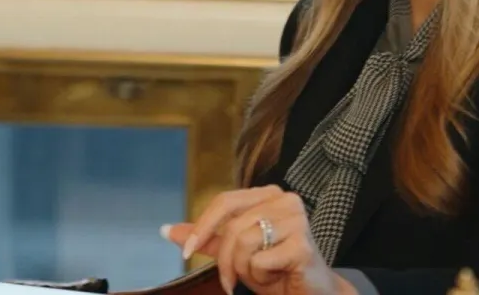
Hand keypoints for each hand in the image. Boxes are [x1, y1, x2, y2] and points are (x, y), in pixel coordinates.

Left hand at [160, 186, 355, 294]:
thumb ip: (206, 239)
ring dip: (244, 270)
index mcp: (267, 194)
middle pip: (232, 226)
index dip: (202, 227)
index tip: (187, 251)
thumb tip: (166, 230)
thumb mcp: (236, 253)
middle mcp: (284, 200)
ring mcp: (297, 220)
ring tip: (261, 276)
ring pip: (244, 243)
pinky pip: (260, 261)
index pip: (224, 202)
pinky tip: (277, 278)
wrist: (312, 293)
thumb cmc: (276, 270)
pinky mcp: (303, 244)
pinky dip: (261, 277)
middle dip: (224, 260)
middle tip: (230, 281)